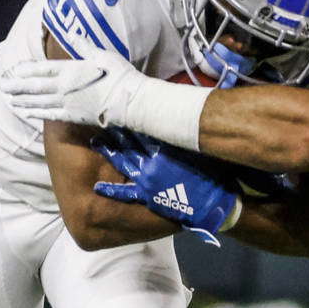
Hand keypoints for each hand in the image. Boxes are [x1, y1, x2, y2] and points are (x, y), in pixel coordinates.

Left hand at [0, 51, 142, 126]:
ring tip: (10, 100)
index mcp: (70, 70)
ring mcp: (68, 104)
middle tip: (2, 86)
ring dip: (23, 100)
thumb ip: (84, 46)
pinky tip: (26, 112)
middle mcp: (64, 88)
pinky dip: (37, 113)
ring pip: (39, 102)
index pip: (42, 68)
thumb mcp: (102, 54)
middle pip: (35, 86)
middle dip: (17, 86)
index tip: (12, 69)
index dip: (25, 69)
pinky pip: (51, 115)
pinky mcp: (74, 117)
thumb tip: (72, 33)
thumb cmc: (119, 75)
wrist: (131, 102)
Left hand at [93, 128, 240, 245]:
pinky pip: (125, 193)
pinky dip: (111, 190)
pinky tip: (98, 187)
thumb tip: (177, 117)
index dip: (130, 115)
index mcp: (164, 148)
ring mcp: (146, 179)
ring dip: (108, 151)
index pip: (143, 127)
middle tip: (102, 117)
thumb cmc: (212, 173)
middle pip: (129, 142)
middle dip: (116, 130)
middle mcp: (151, 161)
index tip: (120, 104)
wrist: (212, 203)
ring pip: (122, 162)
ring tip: (96, 142)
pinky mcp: (147, 196)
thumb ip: (184, 134)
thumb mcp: (199, 148)